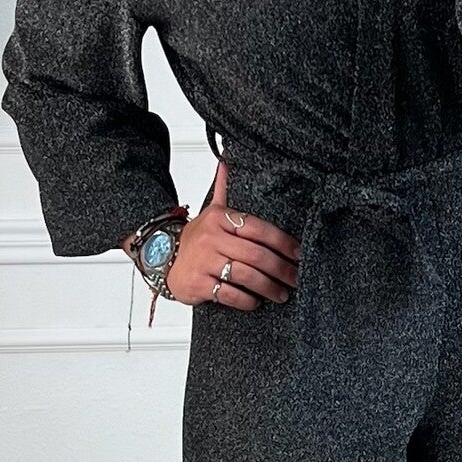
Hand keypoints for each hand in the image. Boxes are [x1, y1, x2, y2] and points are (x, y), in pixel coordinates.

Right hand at [165, 155, 301, 309]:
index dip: (284, 242)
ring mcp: (204, 261)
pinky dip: (246, 300)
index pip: (259, 229)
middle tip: (296, 279)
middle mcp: (212, 238)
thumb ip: (224, 189)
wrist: (162, 258)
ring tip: (282, 294)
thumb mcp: (211, 212)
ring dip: (269, 287)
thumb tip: (227, 159)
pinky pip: (229, 294)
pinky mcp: (198, 283)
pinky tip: (256, 302)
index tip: (299, 254)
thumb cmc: (196, 239)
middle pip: (256, 255)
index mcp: (220, 218)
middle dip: (282, 269)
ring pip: (246, 275)